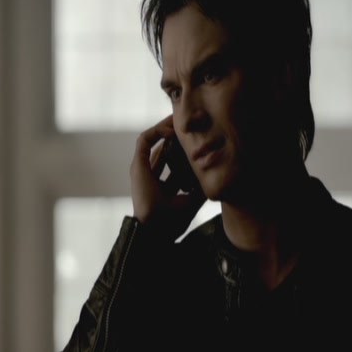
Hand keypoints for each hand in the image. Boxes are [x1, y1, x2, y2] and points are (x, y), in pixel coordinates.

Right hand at [130, 115, 205, 239]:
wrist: (155, 231)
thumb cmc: (171, 221)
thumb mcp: (192, 200)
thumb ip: (200, 188)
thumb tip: (215, 177)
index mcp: (160, 184)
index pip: (171, 160)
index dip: (182, 148)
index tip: (196, 139)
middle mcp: (149, 175)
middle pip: (163, 148)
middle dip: (176, 136)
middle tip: (190, 125)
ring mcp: (141, 169)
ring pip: (153, 140)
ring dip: (167, 128)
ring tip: (181, 120)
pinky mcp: (137, 165)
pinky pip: (145, 139)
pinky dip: (157, 131)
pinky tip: (172, 129)